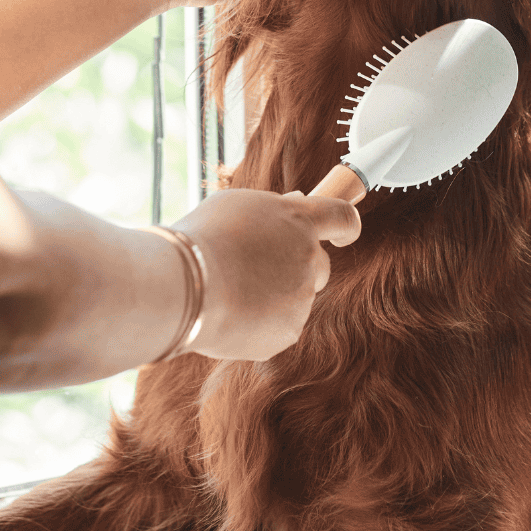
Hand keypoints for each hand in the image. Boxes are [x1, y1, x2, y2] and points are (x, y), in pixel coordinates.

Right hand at [170, 188, 359, 361]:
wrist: (183, 286)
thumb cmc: (201, 239)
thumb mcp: (236, 207)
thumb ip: (273, 208)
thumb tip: (298, 200)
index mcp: (298, 219)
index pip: (342, 217)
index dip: (346, 226)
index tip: (343, 234)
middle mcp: (309, 257)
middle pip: (319, 264)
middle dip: (298, 267)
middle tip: (260, 269)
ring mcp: (302, 297)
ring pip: (294, 297)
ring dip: (271, 295)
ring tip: (228, 291)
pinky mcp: (289, 330)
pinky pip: (278, 325)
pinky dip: (258, 322)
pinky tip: (230, 313)